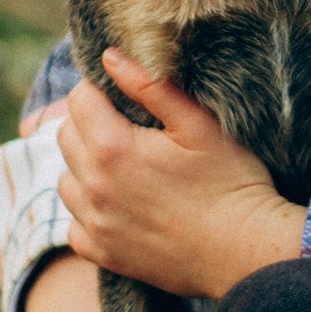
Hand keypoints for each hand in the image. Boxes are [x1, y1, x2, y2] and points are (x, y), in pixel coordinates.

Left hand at [57, 49, 307, 301]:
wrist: (245, 251)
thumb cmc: (230, 182)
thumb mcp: (198, 124)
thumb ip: (150, 87)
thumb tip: (110, 58)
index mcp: (113, 148)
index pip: (78, 100)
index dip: (101, 91)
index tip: (125, 99)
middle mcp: (93, 187)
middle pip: (66, 136)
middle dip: (90, 124)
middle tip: (130, 129)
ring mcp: (95, 224)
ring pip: (66, 180)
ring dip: (85, 167)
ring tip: (126, 167)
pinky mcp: (102, 253)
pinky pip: (75, 224)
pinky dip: (89, 211)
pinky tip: (122, 206)